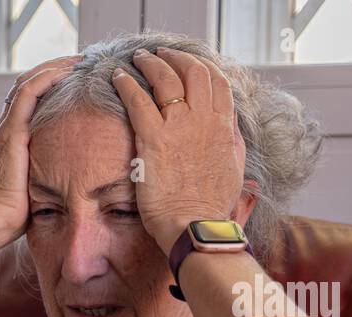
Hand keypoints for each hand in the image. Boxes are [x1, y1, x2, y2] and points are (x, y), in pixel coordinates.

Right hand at [0, 55, 83, 246]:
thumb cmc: (18, 212)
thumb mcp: (38, 183)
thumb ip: (49, 169)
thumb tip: (77, 172)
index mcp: (13, 138)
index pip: (30, 97)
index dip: (52, 81)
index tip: (79, 76)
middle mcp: (8, 127)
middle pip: (29, 82)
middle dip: (56, 68)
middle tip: (82, 61)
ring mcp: (8, 127)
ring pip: (29, 81)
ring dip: (55, 66)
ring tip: (79, 60)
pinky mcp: (12, 132)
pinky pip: (28, 93)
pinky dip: (48, 77)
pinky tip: (68, 71)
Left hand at [110, 48, 246, 254]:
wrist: (195, 225)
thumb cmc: (211, 206)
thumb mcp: (234, 168)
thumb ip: (231, 140)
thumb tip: (230, 122)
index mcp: (223, 126)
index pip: (217, 81)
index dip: (201, 66)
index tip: (187, 64)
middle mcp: (203, 120)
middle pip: (192, 72)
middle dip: (174, 58)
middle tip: (159, 56)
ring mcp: (178, 127)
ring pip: (164, 79)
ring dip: (149, 63)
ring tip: (137, 59)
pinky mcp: (153, 139)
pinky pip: (137, 100)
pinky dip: (126, 83)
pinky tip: (117, 77)